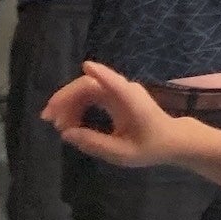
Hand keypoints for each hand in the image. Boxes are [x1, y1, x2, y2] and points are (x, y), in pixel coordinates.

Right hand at [44, 63, 190, 169]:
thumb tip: (67, 134)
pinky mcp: (116, 96)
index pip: (113, 82)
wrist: (172, 141)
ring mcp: (120, 91)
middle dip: (66, 98)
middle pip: (89, 85)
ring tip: (58, 126)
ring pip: (86, 89)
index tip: (86, 66)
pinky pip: (91, 95)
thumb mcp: (122, 153)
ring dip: (68, 104)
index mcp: (130, 101)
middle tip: (48, 119)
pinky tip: (69, 123)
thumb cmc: (151, 147)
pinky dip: (77, 107)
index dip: (100, 73)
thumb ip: (94, 143)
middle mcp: (125, 90)